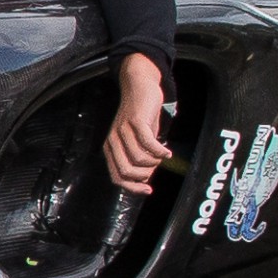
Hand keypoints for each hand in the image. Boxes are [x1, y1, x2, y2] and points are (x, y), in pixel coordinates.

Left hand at [105, 56, 172, 193]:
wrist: (139, 87)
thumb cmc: (141, 117)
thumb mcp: (137, 142)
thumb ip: (138, 159)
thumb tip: (145, 180)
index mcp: (111, 149)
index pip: (117, 177)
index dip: (133, 188)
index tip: (148, 190)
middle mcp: (113, 141)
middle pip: (126, 172)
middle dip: (145, 175)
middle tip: (156, 167)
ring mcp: (123, 131)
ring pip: (138, 159)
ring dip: (154, 162)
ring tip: (160, 155)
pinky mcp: (135, 121)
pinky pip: (148, 144)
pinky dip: (160, 151)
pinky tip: (166, 152)